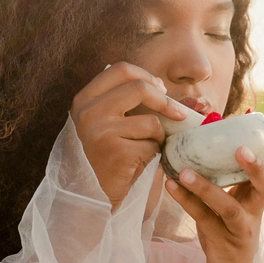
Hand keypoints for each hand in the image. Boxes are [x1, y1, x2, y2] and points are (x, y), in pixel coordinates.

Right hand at [71, 62, 187, 209]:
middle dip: (165, 101)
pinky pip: (152, 145)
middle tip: (178, 114)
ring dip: (158, 136)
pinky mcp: (116, 152)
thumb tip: (170, 88)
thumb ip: (130, 101)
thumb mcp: (111, 121)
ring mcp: (100, 131)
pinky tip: (140, 161)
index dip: (146, 76)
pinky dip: (154, 153)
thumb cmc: (108, 153)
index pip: (121, 69)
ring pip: (151, 121)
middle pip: (139, 87)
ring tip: (147, 147)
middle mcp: (88, 111)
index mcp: (85, 98)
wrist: (94, 193)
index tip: (161, 90)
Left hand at [165, 119, 263, 262]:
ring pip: (228, 207)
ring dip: (207, 188)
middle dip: (257, 167)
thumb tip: (212, 128)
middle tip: (241, 149)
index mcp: (260, 195)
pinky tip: (170, 185)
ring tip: (185, 171)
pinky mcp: (221, 241)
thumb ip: (229, 171)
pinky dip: (185, 201)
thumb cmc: (230, 226)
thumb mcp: (236, 197)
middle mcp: (255, 210)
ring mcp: (239, 228)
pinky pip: (202, 218)